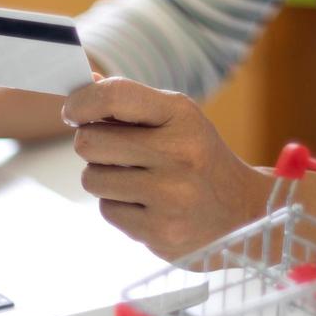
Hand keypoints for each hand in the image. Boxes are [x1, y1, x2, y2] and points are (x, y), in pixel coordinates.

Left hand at [63, 77, 273, 260]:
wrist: (242, 213)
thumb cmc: (198, 158)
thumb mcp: (178, 120)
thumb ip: (131, 102)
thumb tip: (86, 83)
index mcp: (182, 116)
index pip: (115, 96)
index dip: (81, 102)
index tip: (73, 111)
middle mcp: (179, 154)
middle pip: (89, 142)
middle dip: (91, 144)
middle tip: (111, 150)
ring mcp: (170, 197)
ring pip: (92, 178)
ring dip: (103, 177)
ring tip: (135, 178)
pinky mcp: (160, 232)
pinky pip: (107, 210)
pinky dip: (118, 206)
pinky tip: (146, 204)